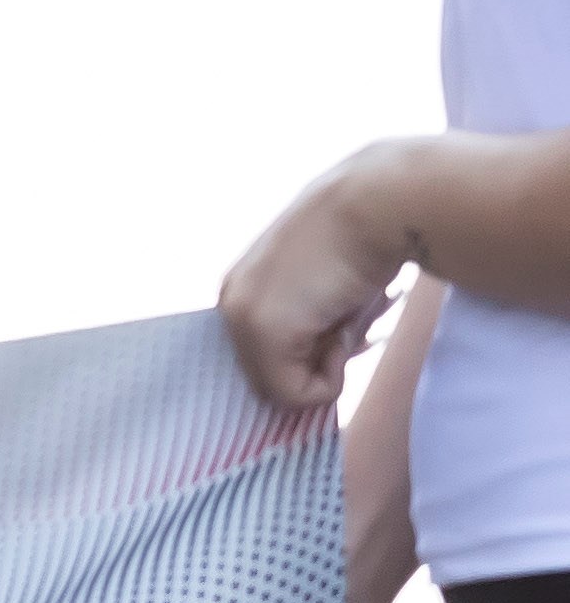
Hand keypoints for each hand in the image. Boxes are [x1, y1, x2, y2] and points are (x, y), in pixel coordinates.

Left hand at [218, 154, 408, 409]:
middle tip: (343, 320)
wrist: (373, 207)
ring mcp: (240, 316)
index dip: (314, 358)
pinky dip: (332, 374)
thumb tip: (317, 385)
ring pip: (284, 393)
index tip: (339, 323)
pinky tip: (341, 322)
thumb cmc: (364, 248)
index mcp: (243, 293)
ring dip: (326, 367)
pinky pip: (297, 394)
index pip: (268, 363)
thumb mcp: (326, 298)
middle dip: (318, 365)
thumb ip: (310, 333)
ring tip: (341, 314)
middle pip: (275, 381)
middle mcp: (231, 304)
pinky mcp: (261, 329)